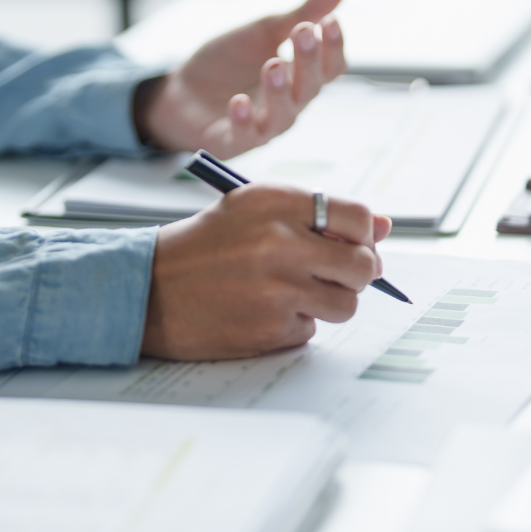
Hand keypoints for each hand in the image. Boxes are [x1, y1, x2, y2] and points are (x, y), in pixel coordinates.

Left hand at [137, 0, 349, 157]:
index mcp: (299, 78)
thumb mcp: (262, 31)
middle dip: (309, 61)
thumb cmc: (229, 61)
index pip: (330, 67)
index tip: (330, 20)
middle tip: (303, 33)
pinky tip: (238, 101)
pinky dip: (242, 121)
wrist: (182, 86)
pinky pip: (243, 137)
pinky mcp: (232, 142)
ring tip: (273, 65)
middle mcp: (288, 105)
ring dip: (280, 92)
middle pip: (309, 89)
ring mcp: (262, 126)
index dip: (333, 46)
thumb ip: (298, 15)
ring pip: (282, 116)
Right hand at [142, 183, 392, 360]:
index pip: (358, 217)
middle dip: (357, 273)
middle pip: (363, 264)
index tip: (352, 244)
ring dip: (329, 302)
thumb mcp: (253, 211)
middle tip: (334, 275)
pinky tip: (261, 312)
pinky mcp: (269, 328)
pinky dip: (294, 324)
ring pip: (346, 303)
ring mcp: (277, 290)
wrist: (146, 289)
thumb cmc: (204, 246)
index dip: (364, 235)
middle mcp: (280, 242)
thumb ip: (319, 214)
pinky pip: (311, 329)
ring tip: (291, 293)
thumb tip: (385, 227)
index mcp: (275, 202)